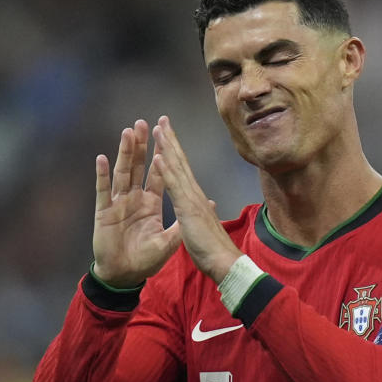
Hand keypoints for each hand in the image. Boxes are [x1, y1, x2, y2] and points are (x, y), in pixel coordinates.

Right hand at [92, 119, 181, 287]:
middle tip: (144, 123)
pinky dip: (103, 175)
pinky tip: (102, 158)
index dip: (162, 154)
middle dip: (142, 145)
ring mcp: (118, 204)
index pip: (159, 174)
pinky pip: (103, 191)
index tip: (165, 133)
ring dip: (125, 152)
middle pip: (139, 166)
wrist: (125, 276)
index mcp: (151, 203)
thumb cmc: (145, 261)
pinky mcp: (104, 213)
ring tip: (128, 132)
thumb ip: (184, 222)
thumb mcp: (170, 243)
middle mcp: (134, 199)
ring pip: (122, 172)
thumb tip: (208, 204)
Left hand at [152, 116, 242, 282]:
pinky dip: (166, 171)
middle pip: (180, 161)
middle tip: (162, 120)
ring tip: (158, 128)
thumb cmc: (213, 248)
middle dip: (170, 140)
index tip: (167, 135)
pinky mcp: (188, 208)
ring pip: (177, 167)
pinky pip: (174, 187)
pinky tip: (159, 156)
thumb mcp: (204, 226)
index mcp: (195, 197)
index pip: (182, 169)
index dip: (174, 151)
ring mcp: (191, 198)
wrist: (223, 261)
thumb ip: (205, 212)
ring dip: (167, 147)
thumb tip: (209, 204)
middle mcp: (194, 192)